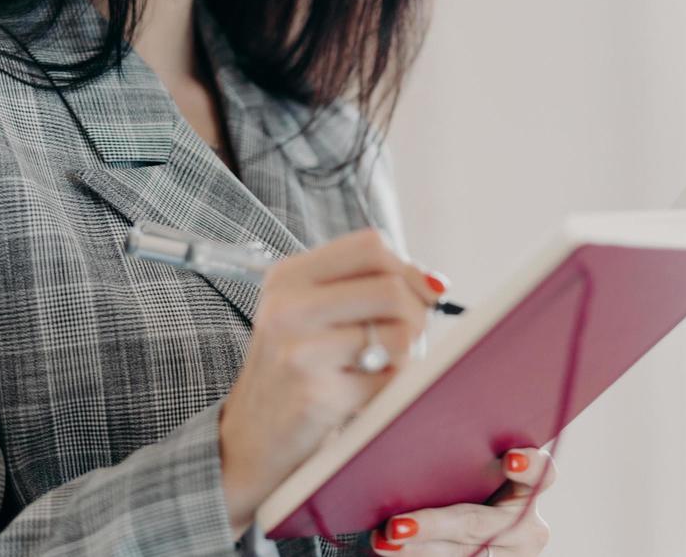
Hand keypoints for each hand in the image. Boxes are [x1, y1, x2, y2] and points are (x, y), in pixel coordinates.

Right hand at [219, 228, 444, 539]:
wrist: (249, 439)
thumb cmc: (294, 369)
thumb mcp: (308, 311)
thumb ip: (362, 286)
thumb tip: (436, 284)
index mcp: (289, 276)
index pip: (370, 246)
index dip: (408, 268)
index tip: (420, 292)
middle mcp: (289, 307)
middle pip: (392, 287)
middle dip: (419, 312)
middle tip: (411, 334)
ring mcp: (301, 351)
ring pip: (400, 333)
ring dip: (406, 353)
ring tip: (380, 364)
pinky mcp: (319, 394)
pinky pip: (390, 379)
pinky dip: (390, 385)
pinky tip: (363, 391)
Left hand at [369, 446, 556, 554]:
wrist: (473, 533)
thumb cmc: (466, 483)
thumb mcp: (474, 472)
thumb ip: (463, 459)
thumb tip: (411, 432)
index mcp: (527, 490)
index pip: (542, 473)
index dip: (529, 465)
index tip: (509, 458)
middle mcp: (526, 527)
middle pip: (480, 524)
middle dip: (434, 525)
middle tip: (396, 526)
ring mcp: (508, 554)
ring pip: (463, 554)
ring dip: (418, 550)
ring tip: (384, 541)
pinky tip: (391, 552)